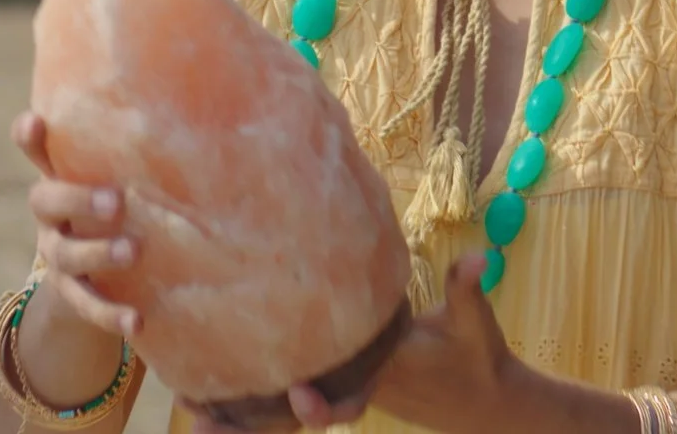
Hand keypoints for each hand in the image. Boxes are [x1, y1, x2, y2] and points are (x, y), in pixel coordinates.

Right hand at [13, 110, 142, 338]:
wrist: (87, 271)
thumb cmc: (113, 204)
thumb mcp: (116, 177)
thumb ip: (134, 152)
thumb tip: (200, 110)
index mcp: (58, 178)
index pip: (36, 152)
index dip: (29, 138)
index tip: (36, 122)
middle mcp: (50, 215)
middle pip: (46, 202)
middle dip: (78, 200)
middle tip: (117, 201)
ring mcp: (57, 255)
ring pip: (65, 255)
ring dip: (98, 253)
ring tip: (134, 250)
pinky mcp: (71, 293)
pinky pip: (86, 305)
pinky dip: (110, 315)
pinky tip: (136, 321)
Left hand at [180, 253, 516, 433]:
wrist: (482, 401)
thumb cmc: (478, 359)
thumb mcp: (475, 324)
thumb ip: (466, 289)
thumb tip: (479, 257)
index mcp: (385, 375)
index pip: (348, 394)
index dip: (322, 403)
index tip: (299, 396)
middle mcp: (356, 388)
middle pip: (304, 413)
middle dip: (259, 422)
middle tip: (208, 421)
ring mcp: (343, 389)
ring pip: (288, 412)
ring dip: (243, 418)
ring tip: (194, 416)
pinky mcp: (336, 382)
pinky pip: (291, 398)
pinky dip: (255, 402)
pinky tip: (209, 395)